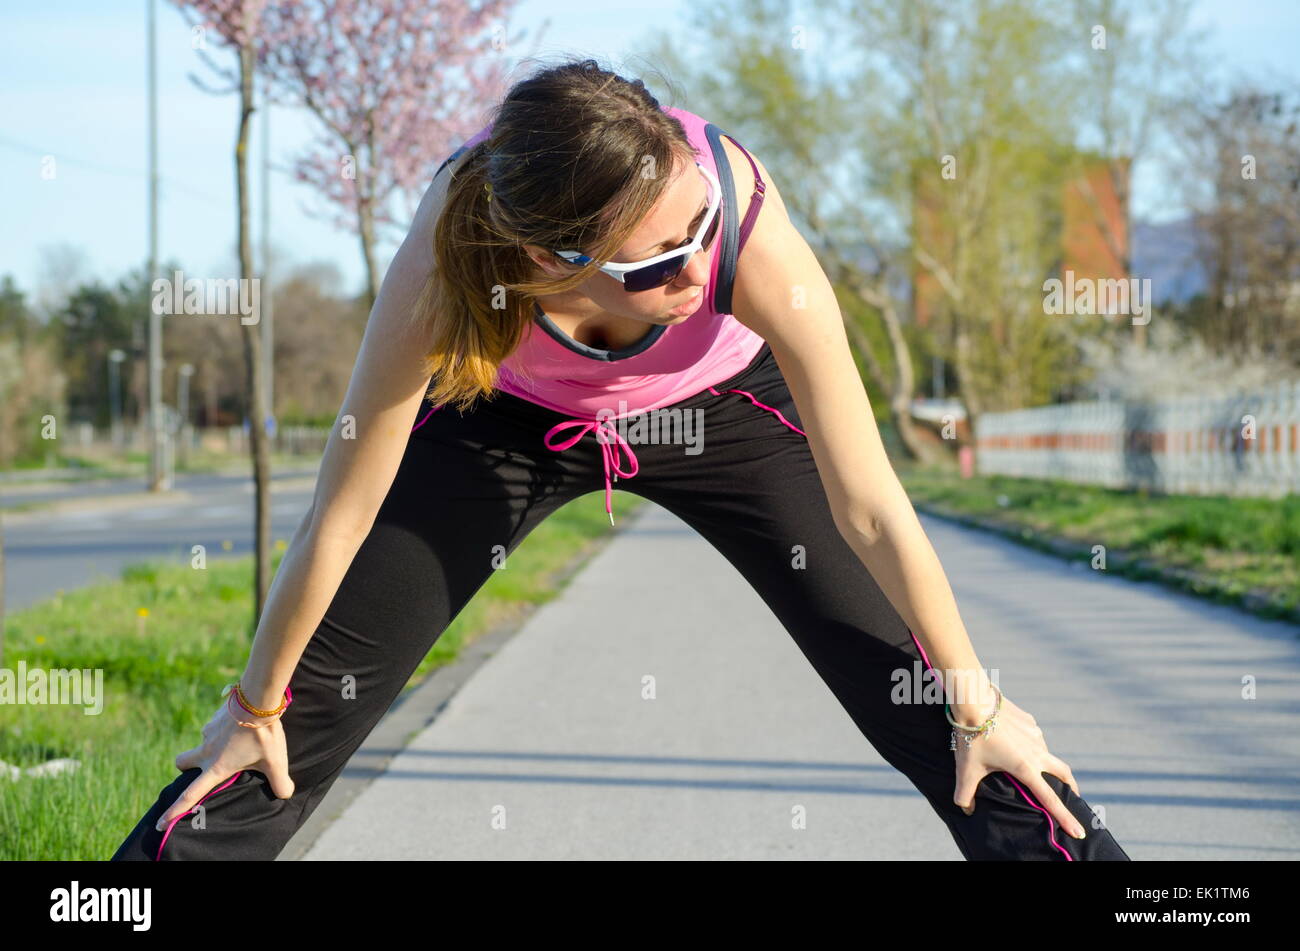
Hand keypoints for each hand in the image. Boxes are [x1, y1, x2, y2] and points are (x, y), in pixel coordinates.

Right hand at [154, 697, 295, 831]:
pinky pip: (214, 727)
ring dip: (212, 745)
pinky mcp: (213, 718)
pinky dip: (223, 730)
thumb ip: (280, 781)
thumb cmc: (265, 734)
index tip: (160, 824)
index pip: (191, 794)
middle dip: (186, 768)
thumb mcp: (276, 761)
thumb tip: (286, 794)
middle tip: (202, 768)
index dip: (174, 811)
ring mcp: (208, 733)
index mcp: (217, 767)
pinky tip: (241, 726)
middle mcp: (207, 751)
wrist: (259, 699)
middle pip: (181, 763)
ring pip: (201, 742)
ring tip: (239, 742)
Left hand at [951, 693, 1086, 839]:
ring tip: (1034, 769)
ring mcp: (1036, 735)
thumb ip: (965, 794)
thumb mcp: (966, 770)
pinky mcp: (1030, 721)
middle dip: (1070, 787)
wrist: (973, 702)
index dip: (1065, 818)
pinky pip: (1034, 737)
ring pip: (1047, 754)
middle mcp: (1037, 752)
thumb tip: (966, 810)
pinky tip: (1017, 744)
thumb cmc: (970, 738)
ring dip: (1046, 764)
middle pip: (1063, 773)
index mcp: (1026, 768)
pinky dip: (1031, 746)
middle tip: (1071, 797)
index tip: (1079, 832)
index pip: (1050, 800)